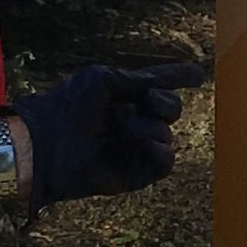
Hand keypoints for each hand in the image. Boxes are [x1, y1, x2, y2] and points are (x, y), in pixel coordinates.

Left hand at [11, 59, 207, 203]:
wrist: (49, 144)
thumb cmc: (69, 107)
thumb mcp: (105, 80)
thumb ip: (141, 79)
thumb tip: (181, 77)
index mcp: (123, 97)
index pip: (157, 86)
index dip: (177, 78)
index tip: (198, 74)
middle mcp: (133, 120)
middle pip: (171, 108)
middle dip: (165, 102)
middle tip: (148, 100)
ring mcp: (135, 147)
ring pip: (166, 132)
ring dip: (148, 126)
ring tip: (123, 128)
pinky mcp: (137, 172)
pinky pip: (166, 161)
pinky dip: (160, 150)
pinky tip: (145, 145)